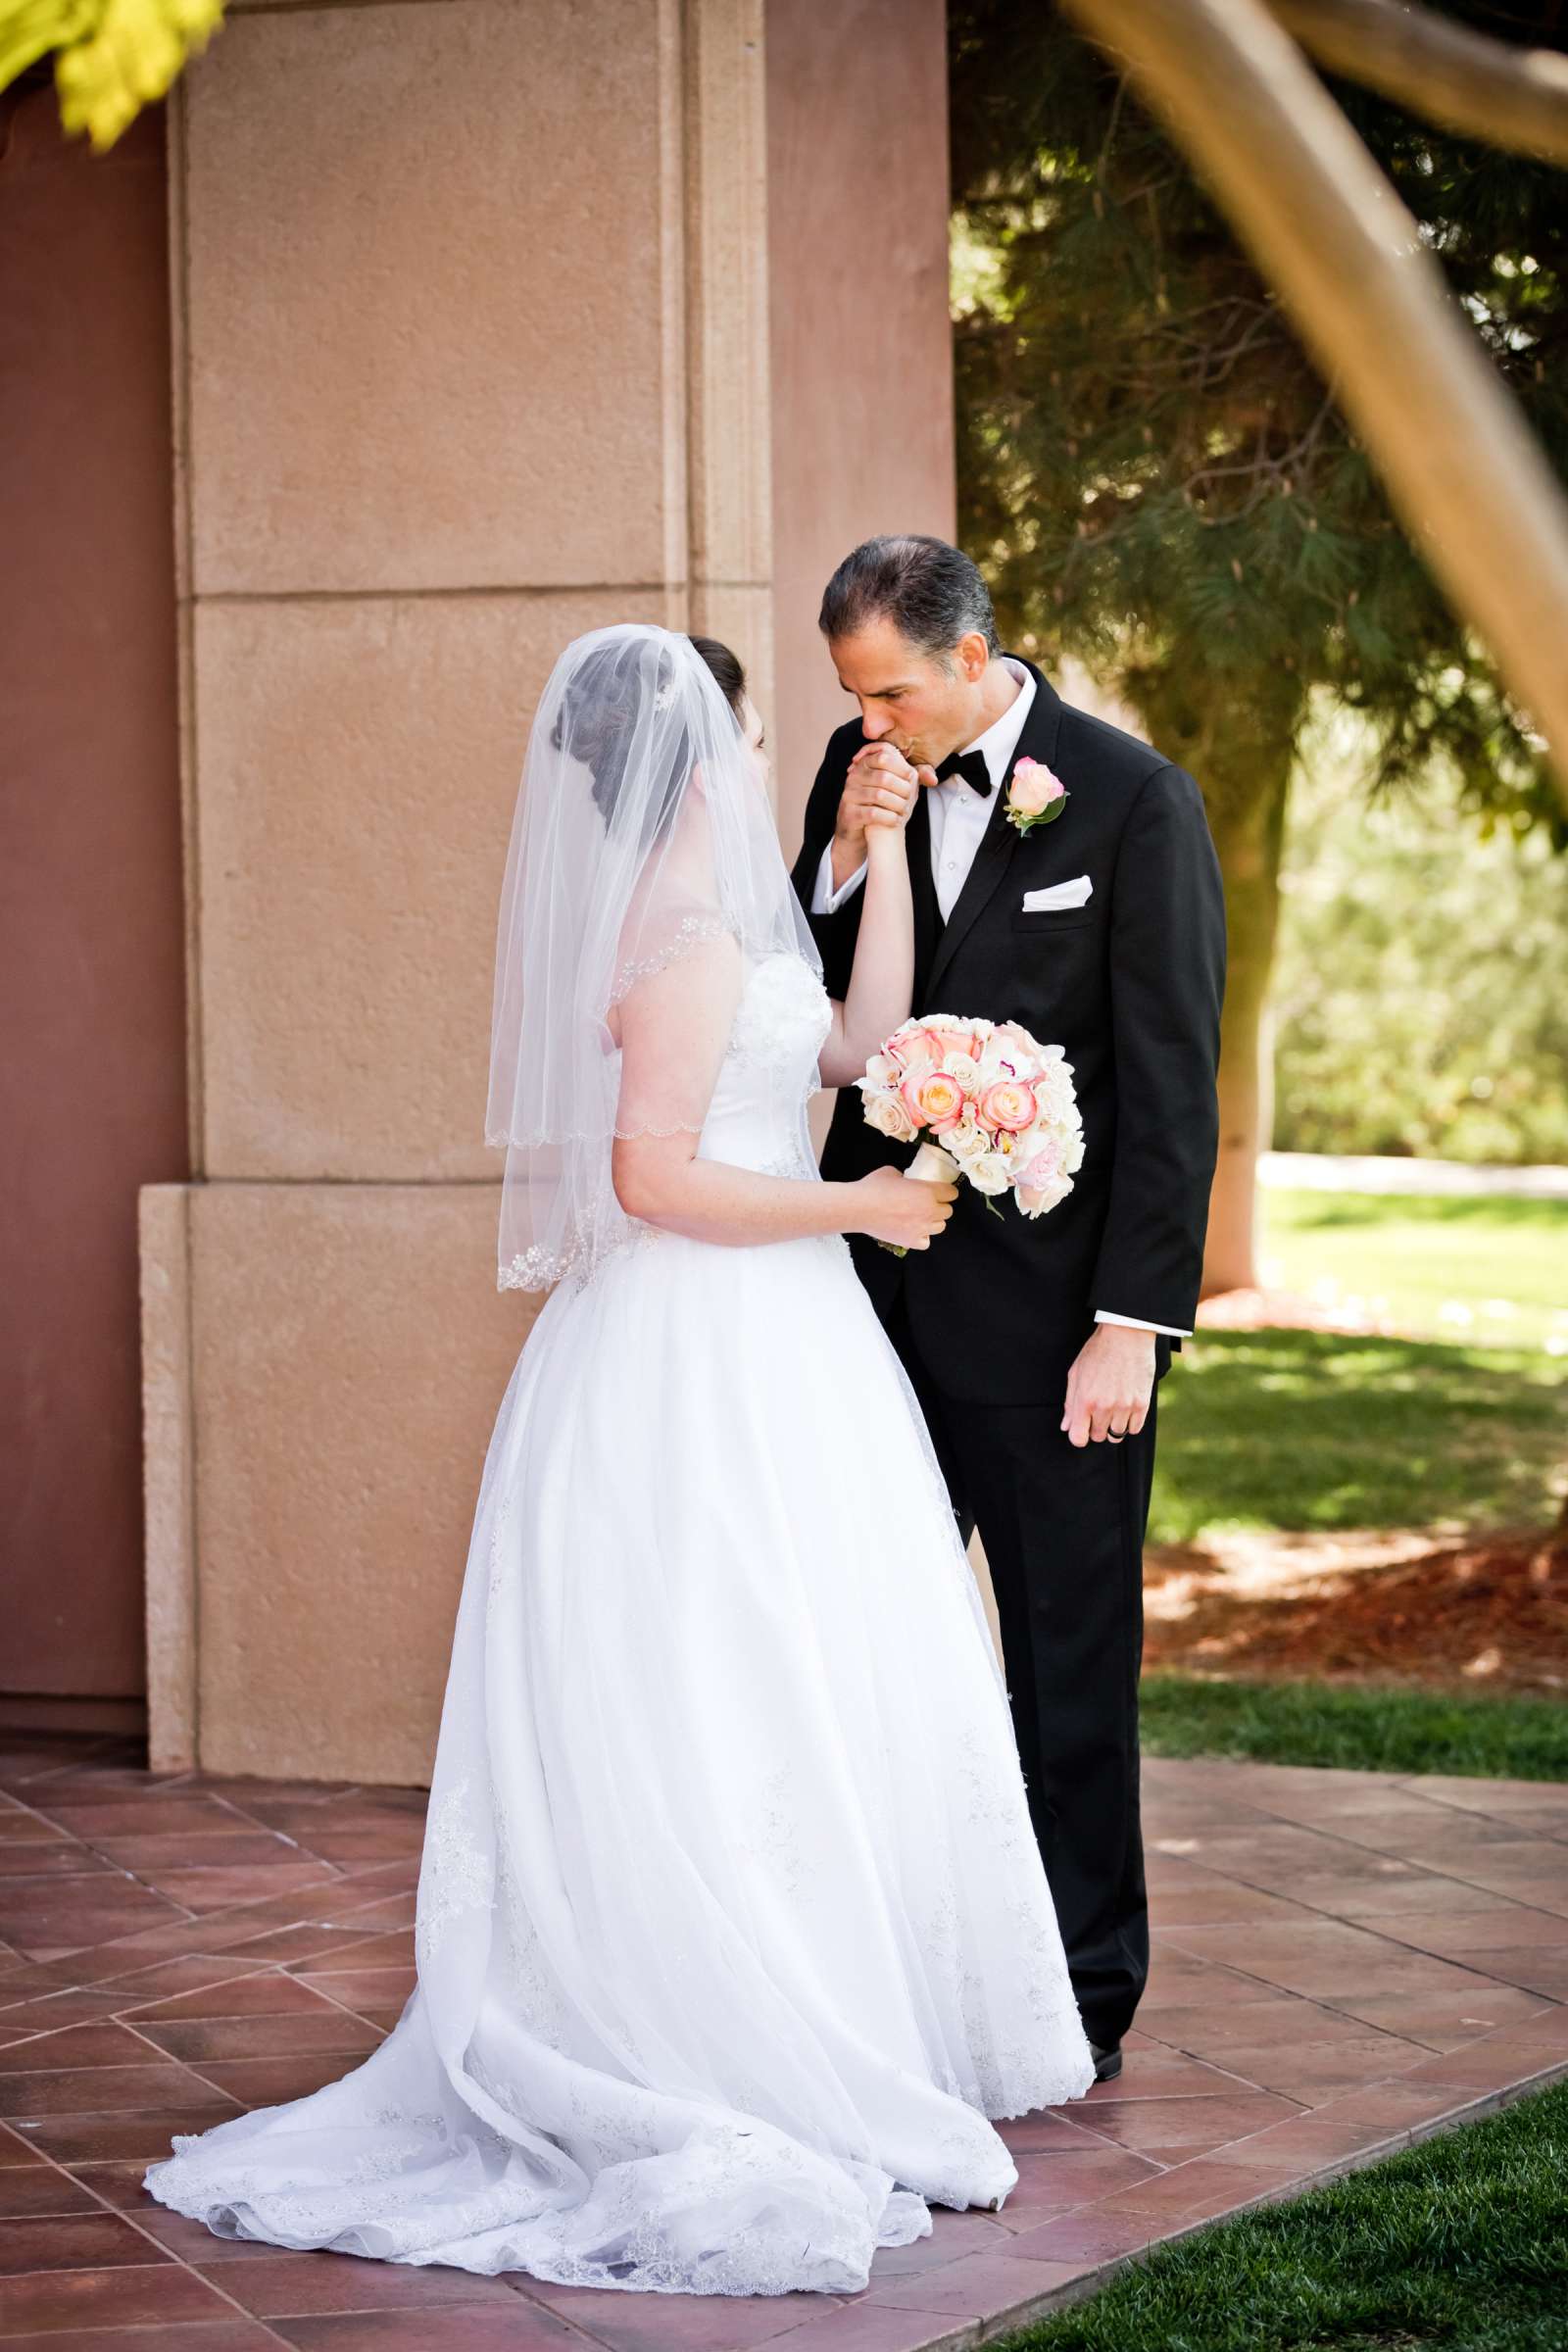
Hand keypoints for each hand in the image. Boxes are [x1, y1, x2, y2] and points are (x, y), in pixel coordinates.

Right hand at [831, 746, 929, 887]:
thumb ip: (911, 778)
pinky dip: (889, 818)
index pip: (883, 756)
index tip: (912, 778)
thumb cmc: (880, 805)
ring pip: (879, 795)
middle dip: (902, 789)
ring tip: (905, 811)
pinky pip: (872, 813)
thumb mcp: (894, 788)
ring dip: (897, 804)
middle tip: (910, 799)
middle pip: (884, 776)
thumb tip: (932, 778)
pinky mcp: (849, 813)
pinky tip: (896, 821)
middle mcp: (854, 777)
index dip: (902, 767)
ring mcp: (849, 795)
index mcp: (864, 765)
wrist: (859, 832)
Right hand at [852, 1168, 956, 1250]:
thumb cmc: (873, 1188)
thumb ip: (906, 1177)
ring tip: (922, 1217)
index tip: (943, 1191)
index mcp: (927, 1191)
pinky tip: (914, 1230)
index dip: (947, 1191)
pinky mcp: (910, 1241)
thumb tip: (907, 1181)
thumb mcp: (892, 1172)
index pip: (951, 1193)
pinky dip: (922, 1237)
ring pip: (941, 1227)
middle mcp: (929, 1211)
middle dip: (940, 1206)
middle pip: (948, 1211)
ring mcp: (921, 1228)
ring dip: (934, 1221)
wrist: (859, 1208)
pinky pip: (926, 1242)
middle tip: (930, 1203)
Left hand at [1061, 1323, 1154, 1447]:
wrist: (1126, 1335)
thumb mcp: (1076, 1373)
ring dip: (1112, 1426)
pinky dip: (1130, 1423)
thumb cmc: (1098, 1351)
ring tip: (1113, 1408)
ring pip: (1116, 1435)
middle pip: (1097, 1436)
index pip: (1078, 1438)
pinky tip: (1126, 1408)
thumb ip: (1070, 1403)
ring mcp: (1124, 1407)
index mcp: (1084, 1400)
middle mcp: (1104, 1407)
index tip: (1081, 1429)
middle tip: (1098, 1411)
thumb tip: (1066, 1426)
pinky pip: (1135, 1429)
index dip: (1078, 1436)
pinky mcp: (1142, 1404)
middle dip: (1095, 1427)